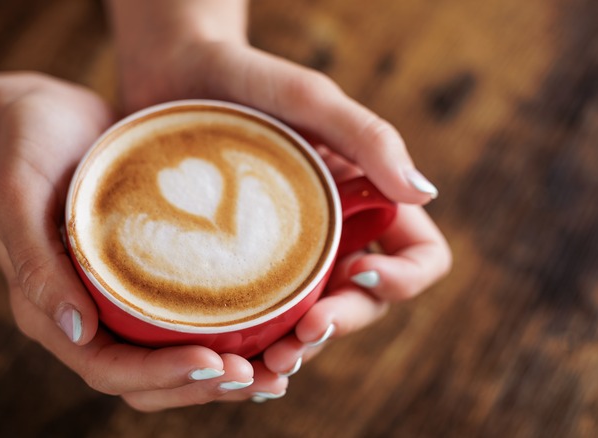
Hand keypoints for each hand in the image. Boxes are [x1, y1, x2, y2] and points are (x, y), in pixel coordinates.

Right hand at [0, 73, 283, 410]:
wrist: (42, 113)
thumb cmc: (22, 148)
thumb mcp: (16, 196)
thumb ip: (36, 263)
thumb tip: (79, 331)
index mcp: (53, 311)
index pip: (108, 369)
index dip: (161, 376)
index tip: (213, 363)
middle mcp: (90, 314)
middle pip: (148, 378)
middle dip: (203, 386)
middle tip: (260, 376)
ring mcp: (121, 297)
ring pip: (173, 355)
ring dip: (221, 372)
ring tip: (276, 369)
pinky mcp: (149, 273)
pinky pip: (187, 316)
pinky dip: (225, 331)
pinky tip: (270, 324)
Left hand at [115, 38, 450, 389]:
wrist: (172, 73)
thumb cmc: (248, 78)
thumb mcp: (309, 100)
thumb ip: (370, 138)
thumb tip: (425, 193)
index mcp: (367, 201)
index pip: (419, 256)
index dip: (404, 279)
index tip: (359, 273)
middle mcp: (336, 235)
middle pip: (365, 302)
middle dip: (340, 327)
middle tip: (299, 341)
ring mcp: (289, 256)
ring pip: (313, 321)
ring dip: (300, 350)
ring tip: (267, 365)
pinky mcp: (242, 268)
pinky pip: (262, 316)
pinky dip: (256, 344)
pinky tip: (233, 357)